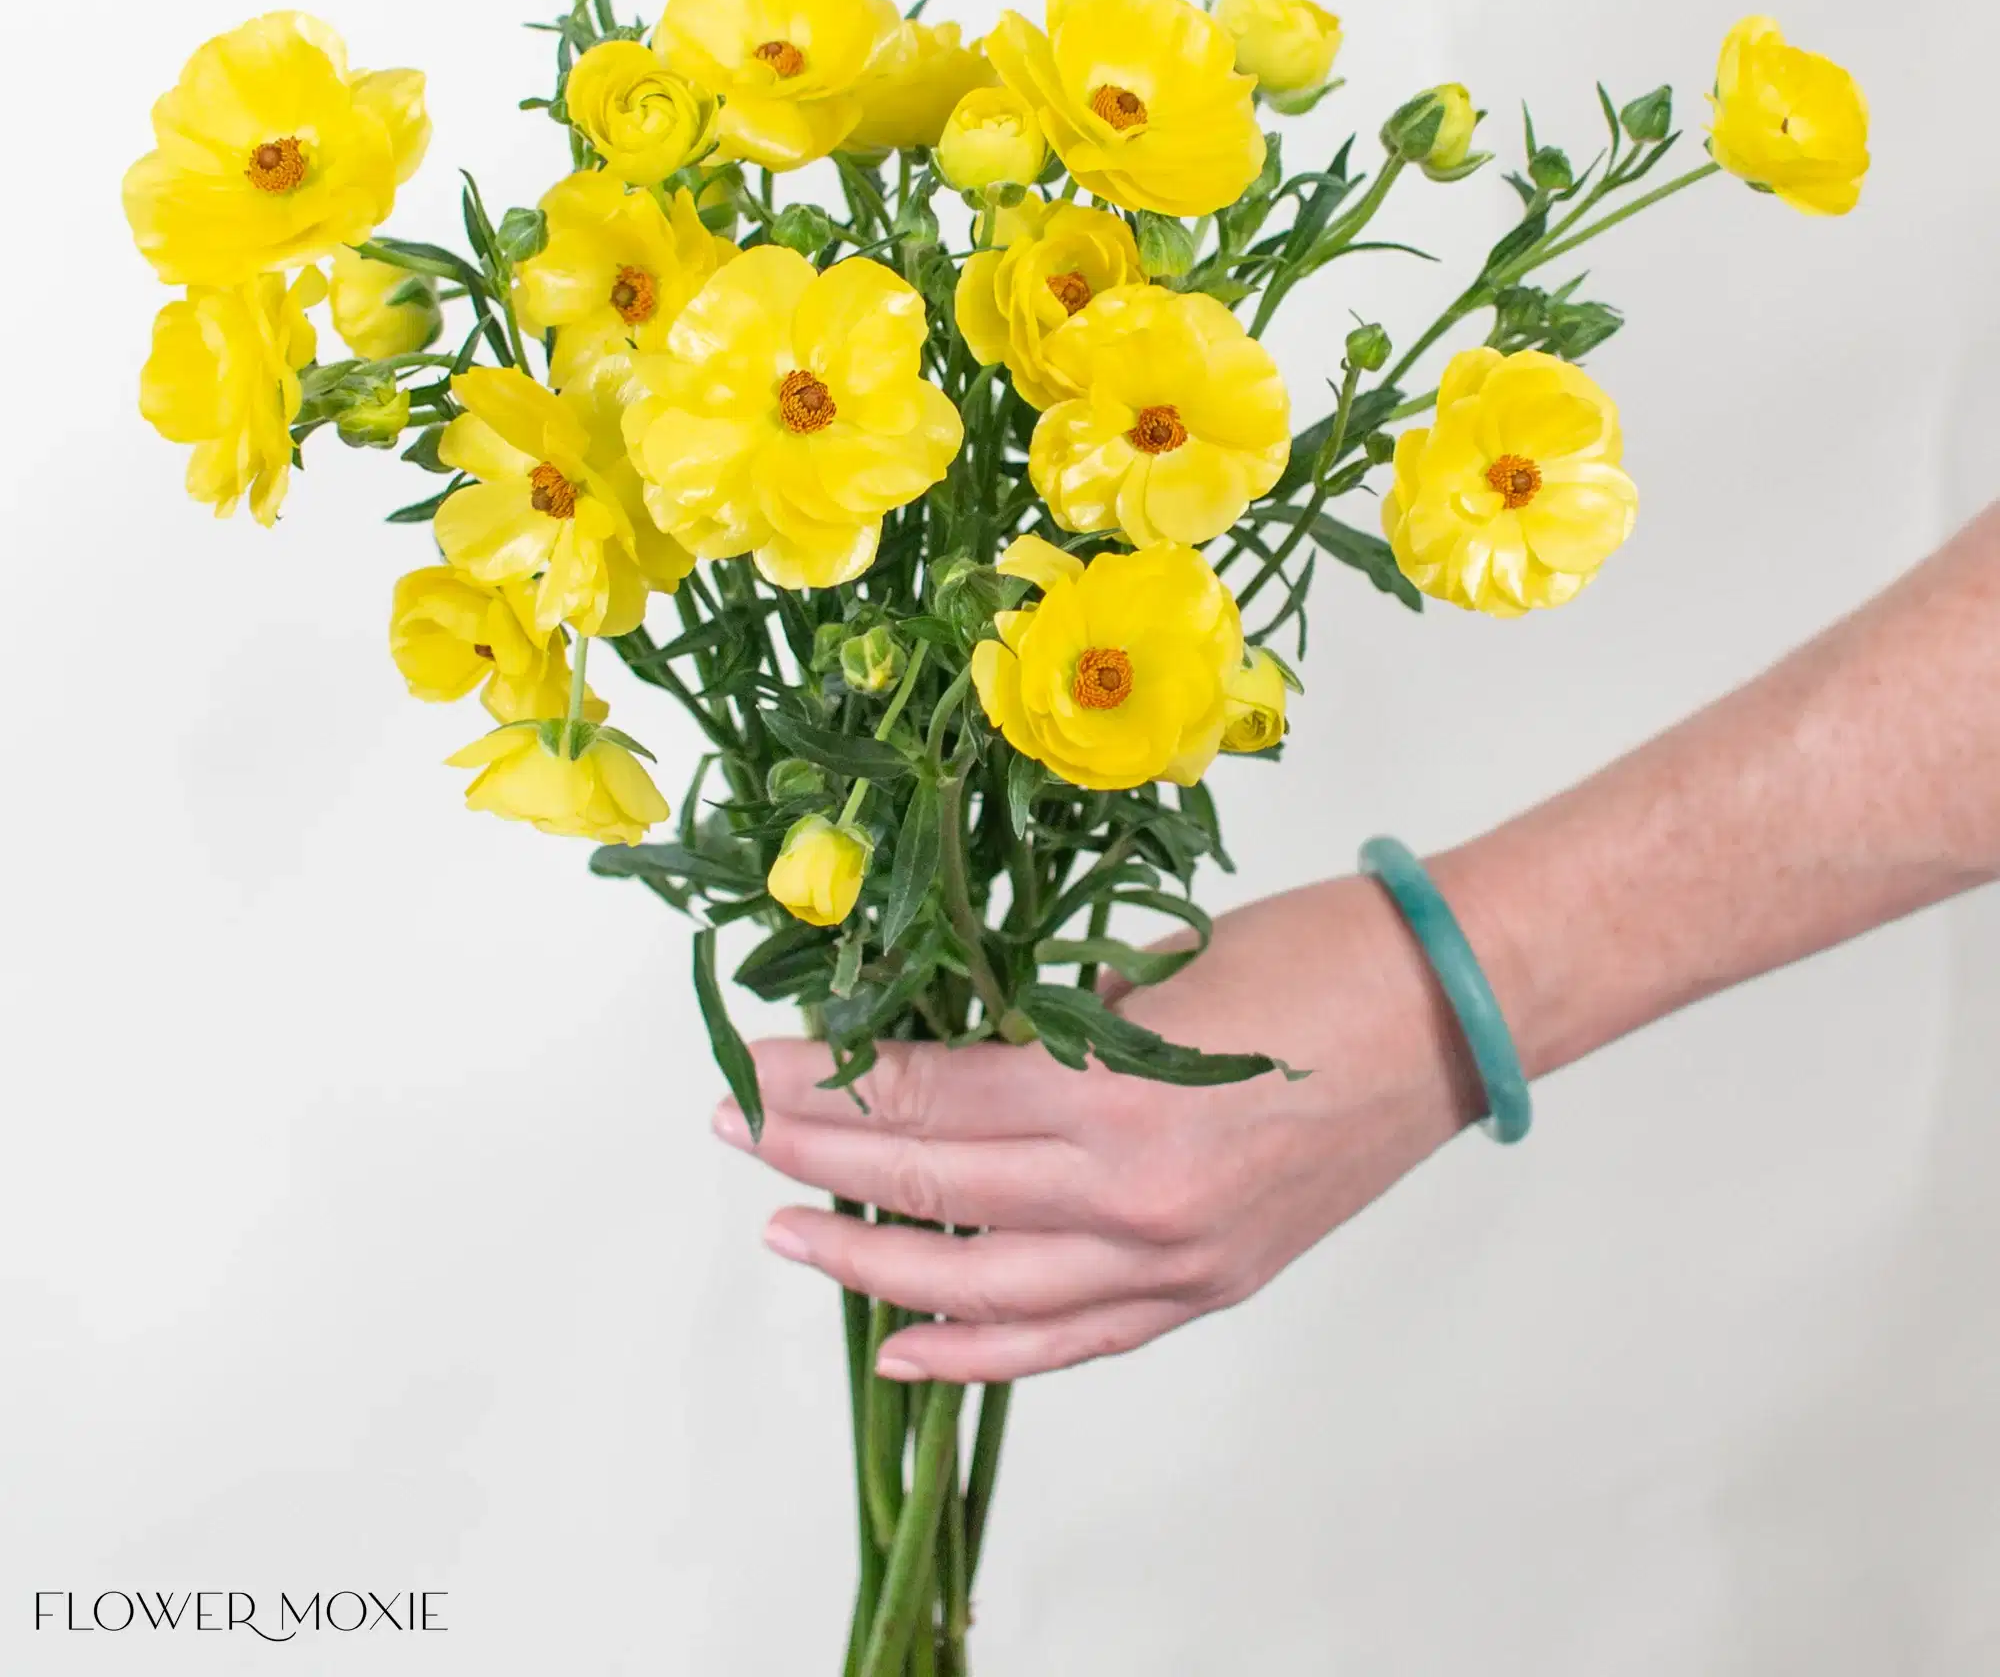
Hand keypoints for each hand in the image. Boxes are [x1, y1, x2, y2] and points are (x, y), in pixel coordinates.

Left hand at [713, 874, 1485, 1381]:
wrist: (1453, 1009)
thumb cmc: (1320, 955)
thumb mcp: (1159, 962)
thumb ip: (1053, 1020)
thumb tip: (959, 1043)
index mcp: (1117, 1087)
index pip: (932, 1098)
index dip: (832, 1083)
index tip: (761, 1063)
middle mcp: (1133, 1191)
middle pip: (936, 1192)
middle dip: (817, 1160)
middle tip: (738, 1130)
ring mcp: (1173, 1256)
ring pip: (985, 1290)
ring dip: (871, 1265)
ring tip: (787, 1236)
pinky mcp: (1207, 1286)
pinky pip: (1073, 1340)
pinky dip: (981, 1351)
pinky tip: (905, 1346)